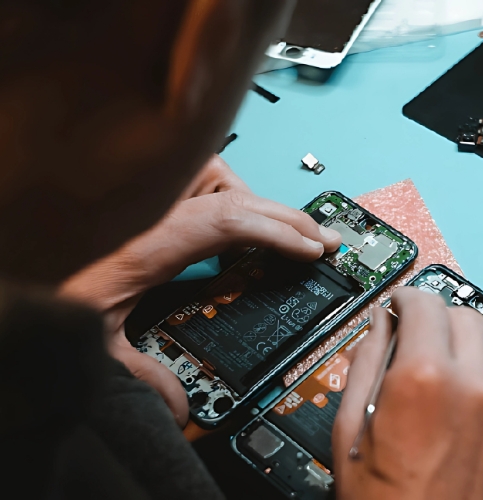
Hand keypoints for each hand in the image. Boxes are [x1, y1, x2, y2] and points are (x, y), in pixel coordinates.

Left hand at [59, 155, 341, 426]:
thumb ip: (139, 375)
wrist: (13, 260)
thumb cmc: (43, 285)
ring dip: (253, 200)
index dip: (278, 232)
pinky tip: (231, 226)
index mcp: (148, 241)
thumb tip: (179, 406)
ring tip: (278, 231)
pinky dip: (226, 195)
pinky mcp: (149, 195)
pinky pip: (201, 179)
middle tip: (321, 238)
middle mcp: (153, 208)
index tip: (312, 248)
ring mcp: (152, 196)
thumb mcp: (93, 341)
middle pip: (235, 194)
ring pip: (218, 175)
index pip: (228, 222)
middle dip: (286, 216)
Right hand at [333, 287, 482, 499]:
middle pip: (463, 314)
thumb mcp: (351, 434)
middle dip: (436, 319)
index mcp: (424, 380)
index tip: (400, 307)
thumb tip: (379, 325)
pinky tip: (482, 390)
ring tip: (454, 363)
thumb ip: (365, 364)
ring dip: (475, 339)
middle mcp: (479, 385)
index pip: (423, 303)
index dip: (405, 300)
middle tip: (419, 341)